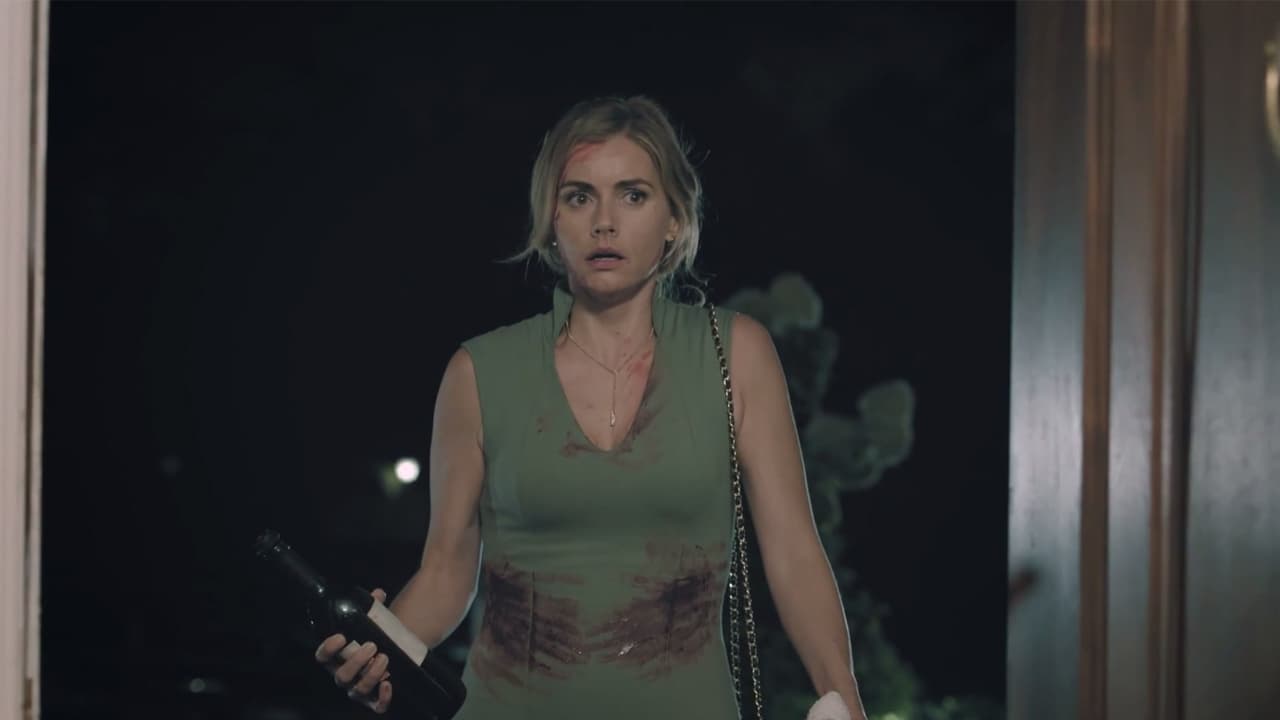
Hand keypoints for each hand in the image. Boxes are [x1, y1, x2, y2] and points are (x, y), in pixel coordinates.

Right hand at [314, 588, 393, 713]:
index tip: (341, 636)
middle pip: (341, 676)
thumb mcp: (372, 622)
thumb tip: (378, 594)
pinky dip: (382, 699)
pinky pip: (376, 706)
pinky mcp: (374, 700)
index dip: (328, 649)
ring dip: (371, 675)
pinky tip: (389, 685)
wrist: (392, 652)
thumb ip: (372, 608)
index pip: (322, 656)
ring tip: (385, 657)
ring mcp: (357, 689)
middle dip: (356, 662)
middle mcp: (344, 675)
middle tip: (372, 646)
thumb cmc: (375, 637)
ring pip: (358, 690)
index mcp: (337, 658)